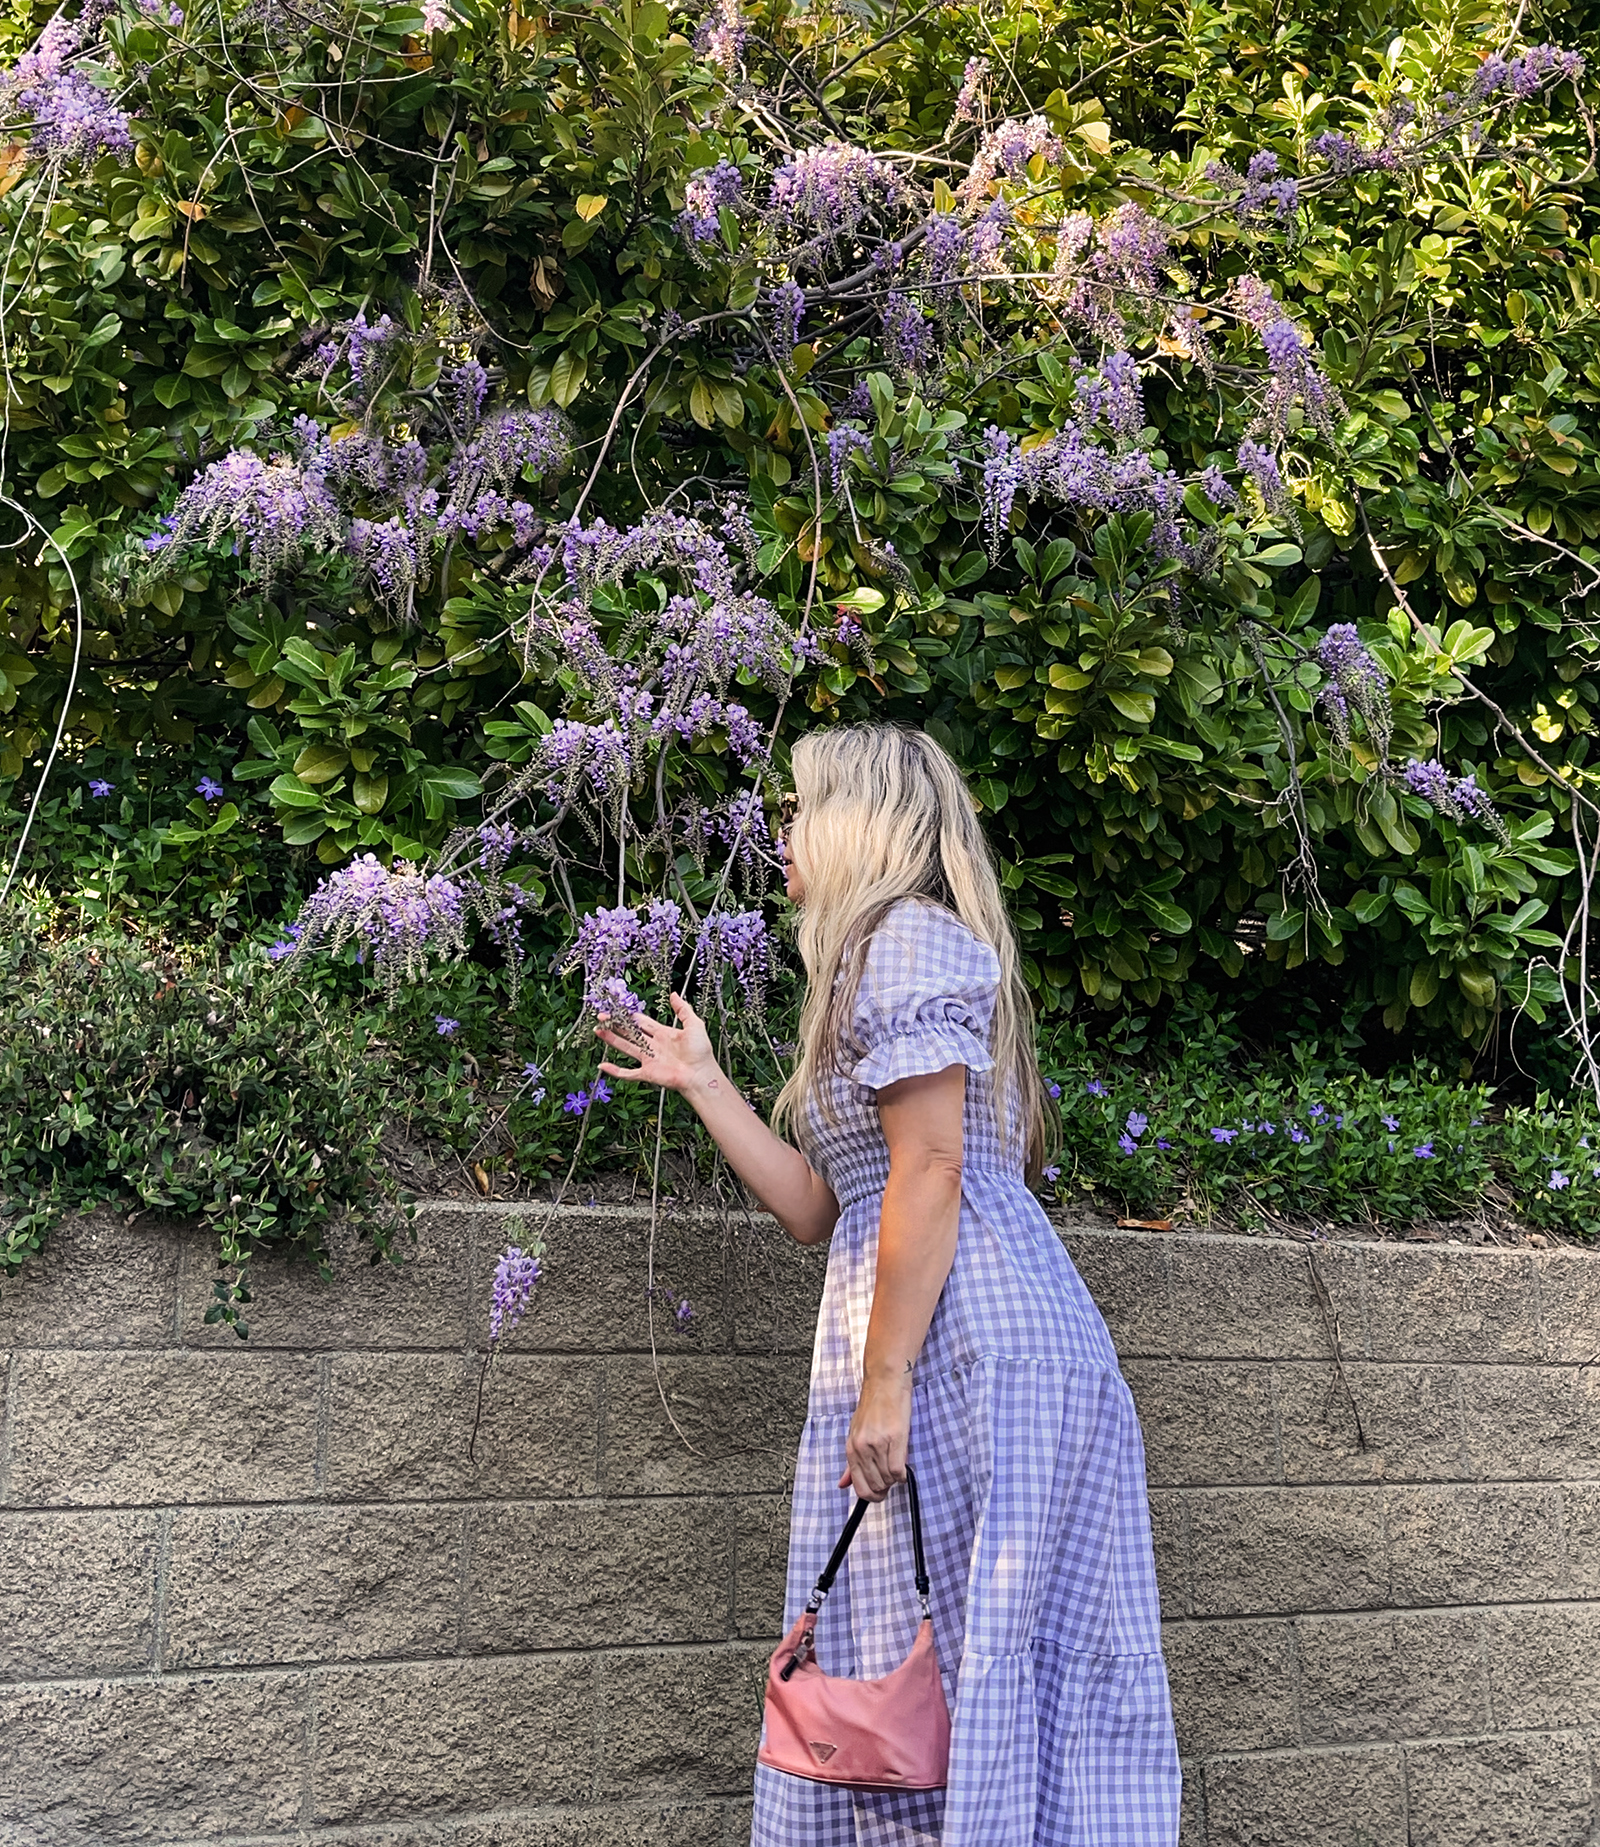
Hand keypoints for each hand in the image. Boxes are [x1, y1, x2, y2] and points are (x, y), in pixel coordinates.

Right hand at [595, 993, 719, 1097]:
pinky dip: (614, 1071)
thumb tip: (673, 994)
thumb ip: (683, 1009)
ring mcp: (649, 1059)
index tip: (617, 1009)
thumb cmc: (701, 1051)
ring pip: (626, 1047)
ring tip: (598, 1030)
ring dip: (611, 1040)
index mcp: (663, 1034)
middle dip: (616, 1025)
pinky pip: (627, 1073)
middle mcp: (654, 1046)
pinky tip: (602, 1066)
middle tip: (602, 1017)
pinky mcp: (647, 1073)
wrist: (701, 1074)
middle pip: (630, 1033)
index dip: (629, 1016)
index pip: (642, 1022)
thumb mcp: (694, 1024)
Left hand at [839, 1370, 911, 1502]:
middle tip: (891, 1478)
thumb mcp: (855, 1434)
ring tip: (897, 1467)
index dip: (872, 1496)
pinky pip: (898, 1470)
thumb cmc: (873, 1408)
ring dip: (895, 1479)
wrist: (885, 1383)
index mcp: (851, 1449)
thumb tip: (843, 1484)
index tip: (880, 1493)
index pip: (859, 1487)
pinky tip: (904, 1468)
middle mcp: (862, 1448)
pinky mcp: (895, 1438)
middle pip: (876, 1485)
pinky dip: (903, 1474)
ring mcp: (878, 1444)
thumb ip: (851, 1463)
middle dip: (886, 1487)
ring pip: (888, 1479)